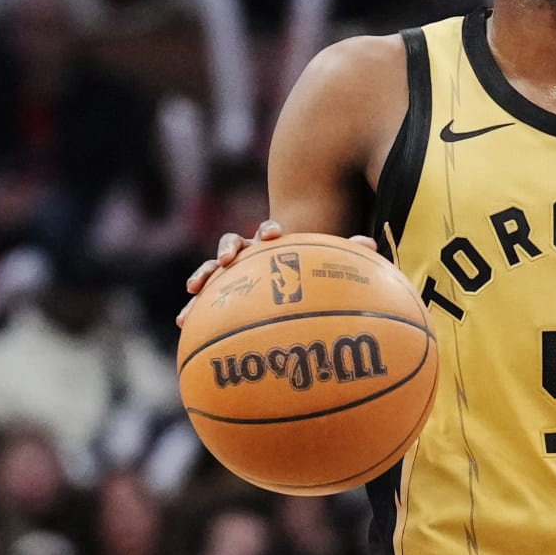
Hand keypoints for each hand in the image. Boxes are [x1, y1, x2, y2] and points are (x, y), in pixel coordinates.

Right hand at [178, 221, 378, 326]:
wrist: (290, 286)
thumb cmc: (312, 277)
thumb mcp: (328, 268)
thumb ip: (346, 255)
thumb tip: (372, 244)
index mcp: (273, 247)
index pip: (266, 233)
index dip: (266, 232)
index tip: (272, 235)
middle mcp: (249, 256)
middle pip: (233, 245)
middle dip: (228, 250)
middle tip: (229, 260)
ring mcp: (234, 276)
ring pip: (213, 271)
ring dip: (204, 274)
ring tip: (194, 288)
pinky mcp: (222, 297)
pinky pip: (206, 303)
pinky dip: (194, 309)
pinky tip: (182, 323)